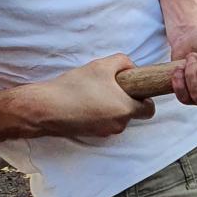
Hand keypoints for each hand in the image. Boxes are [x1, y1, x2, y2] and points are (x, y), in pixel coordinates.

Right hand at [30, 55, 155, 136]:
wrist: (46, 108)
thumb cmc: (75, 86)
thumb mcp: (102, 65)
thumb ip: (124, 62)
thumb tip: (131, 68)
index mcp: (126, 110)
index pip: (149, 110)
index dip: (144, 98)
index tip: (133, 88)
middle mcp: (119, 125)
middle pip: (132, 112)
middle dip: (125, 100)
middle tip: (109, 86)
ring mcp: (105, 132)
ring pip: (116, 117)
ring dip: (110, 106)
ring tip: (93, 92)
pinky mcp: (91, 135)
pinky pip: (102, 122)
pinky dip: (98, 113)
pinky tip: (84, 101)